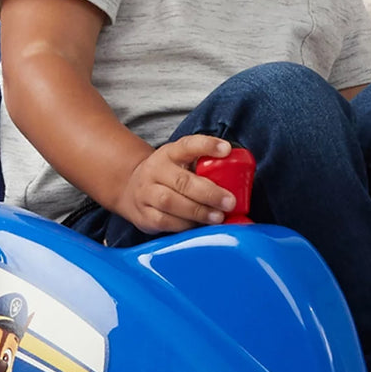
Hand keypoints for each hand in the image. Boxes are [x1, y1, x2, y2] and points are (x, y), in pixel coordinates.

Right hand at [115, 136, 238, 234]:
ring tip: (218, 217)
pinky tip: (199, 226)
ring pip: (170, 203)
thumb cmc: (169, 176)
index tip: (226, 150)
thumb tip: (240, 180)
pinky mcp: (143, 215)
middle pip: (182, 181)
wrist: (130, 189)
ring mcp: (146, 193)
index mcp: (170, 153)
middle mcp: (155, 170)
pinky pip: (165, 221)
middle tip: (229, 202)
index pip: (188, 145)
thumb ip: (204, 166)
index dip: (207, 145)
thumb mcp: (181, 162)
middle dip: (209, 193)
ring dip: (198, 211)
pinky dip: (184, 225)